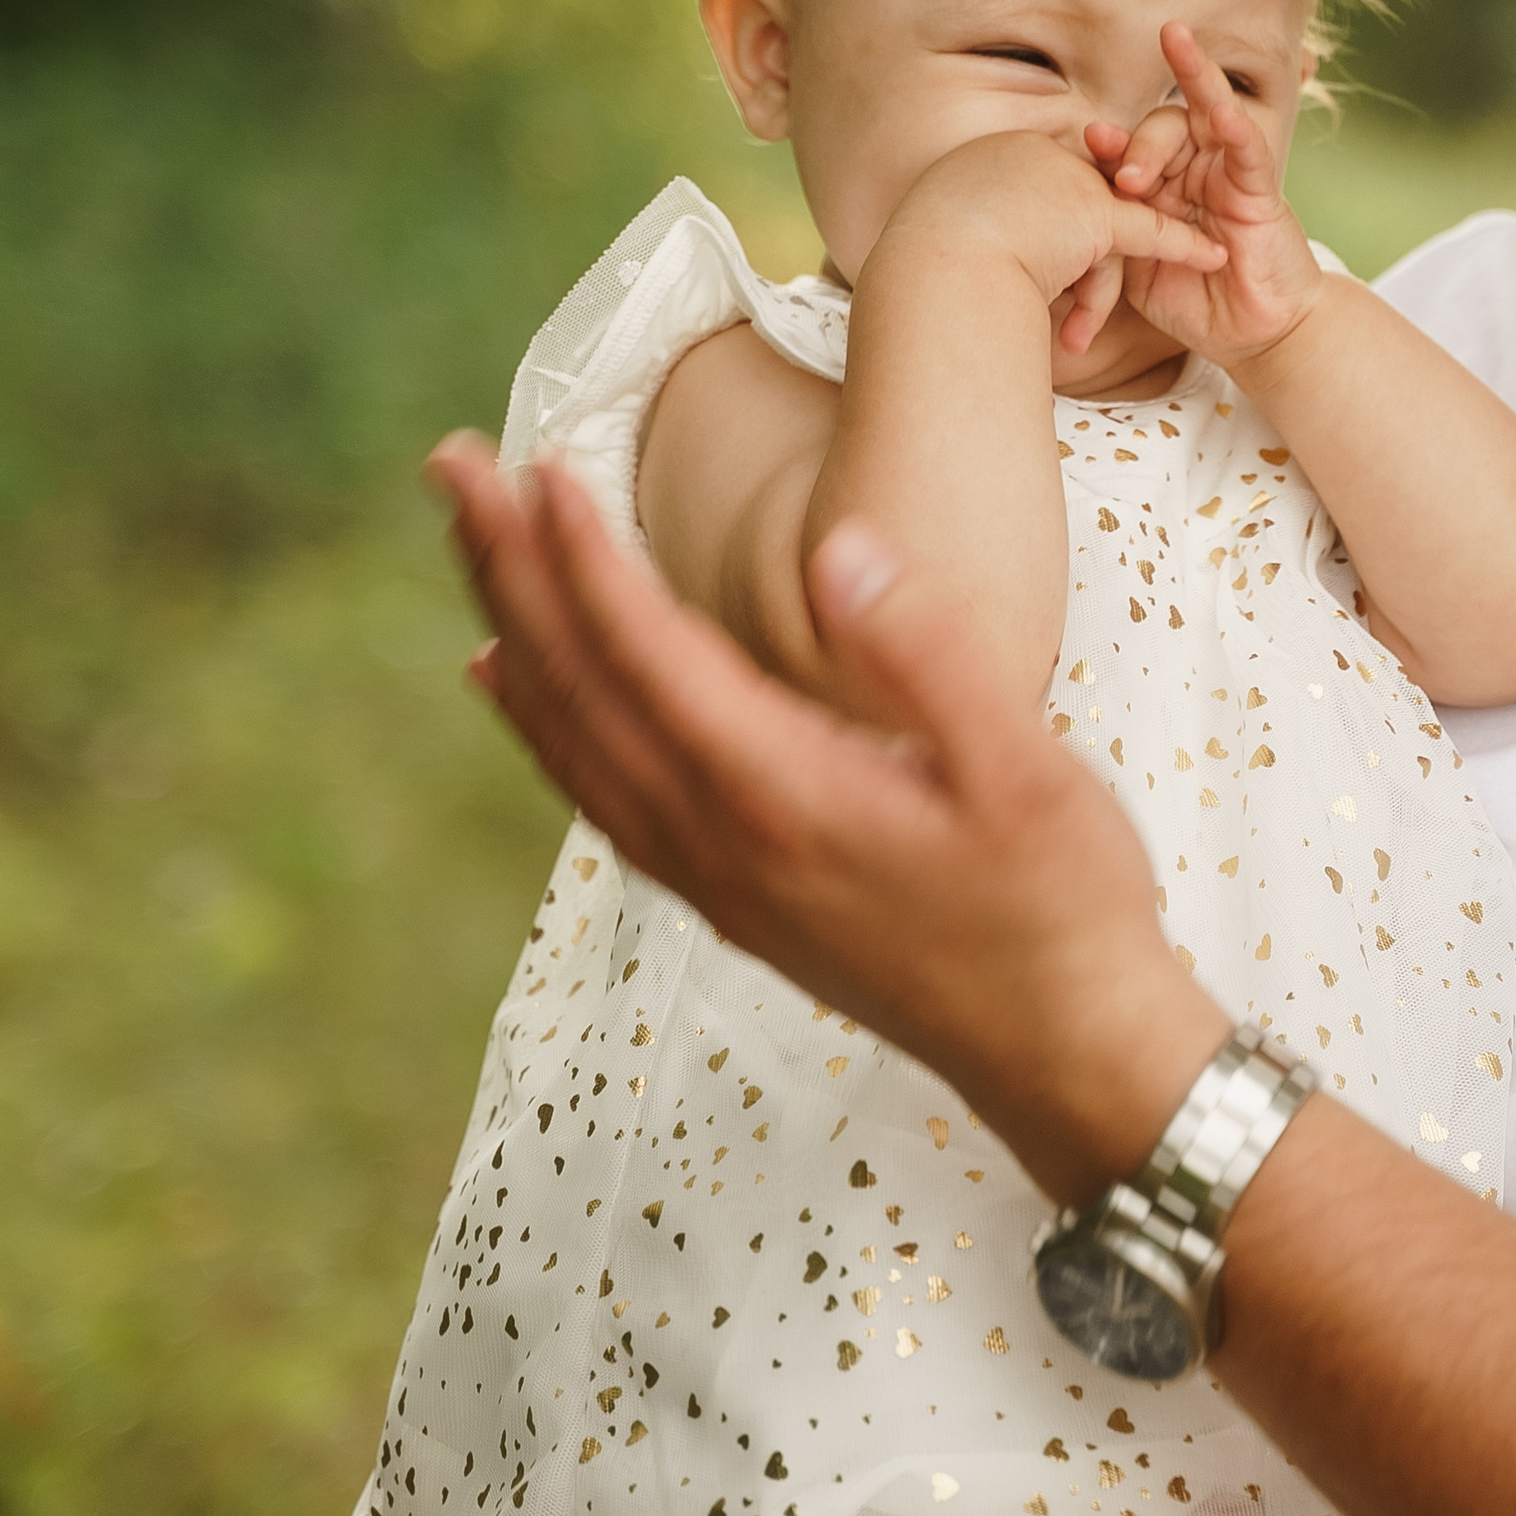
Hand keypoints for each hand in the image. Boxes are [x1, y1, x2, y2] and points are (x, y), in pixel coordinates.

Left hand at [430, 440, 1229, 1201]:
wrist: (1063, 1052)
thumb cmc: (1060, 901)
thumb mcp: (1026, 768)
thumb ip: (932, 654)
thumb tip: (838, 551)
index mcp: (786, 796)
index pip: (649, 656)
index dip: (585, 556)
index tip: (539, 462)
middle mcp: (722, 842)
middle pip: (578, 688)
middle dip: (509, 568)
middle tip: (452, 465)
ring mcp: (714, 879)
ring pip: (571, 740)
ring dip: (510, 629)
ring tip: (469, 536)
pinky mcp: (726, 899)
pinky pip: (596, 796)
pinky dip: (539, 724)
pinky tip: (508, 675)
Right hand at [868, 128, 1228, 362]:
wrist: (931, 275)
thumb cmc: (925, 276)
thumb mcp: (938, 244)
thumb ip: (965, 237)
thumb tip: (948, 259)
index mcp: (987, 162)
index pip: (1038, 192)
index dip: (1047, 233)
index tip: (1041, 261)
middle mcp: (1028, 156)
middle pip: (1074, 209)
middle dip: (1083, 260)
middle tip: (1070, 305)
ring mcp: (1064, 179)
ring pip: (1102, 230)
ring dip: (1095, 287)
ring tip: (1074, 337)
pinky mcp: (1095, 212)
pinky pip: (1147, 231)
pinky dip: (1180, 246)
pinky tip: (1210, 257)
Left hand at [1087, 24, 1325, 368]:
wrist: (1250, 337)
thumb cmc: (1194, 302)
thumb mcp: (1140, 269)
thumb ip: (1117, 234)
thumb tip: (1074, 204)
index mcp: (1161, 186)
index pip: (1131, 150)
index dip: (1109, 145)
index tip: (1087, 142)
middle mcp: (1194, 170)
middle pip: (1163, 127)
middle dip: (1138, 144)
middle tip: (1122, 178)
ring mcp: (1228, 175)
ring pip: (1207, 117)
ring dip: (1187, 91)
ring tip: (1173, 52)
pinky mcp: (1262, 191)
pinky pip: (1249, 151)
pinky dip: (1237, 129)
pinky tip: (1224, 111)